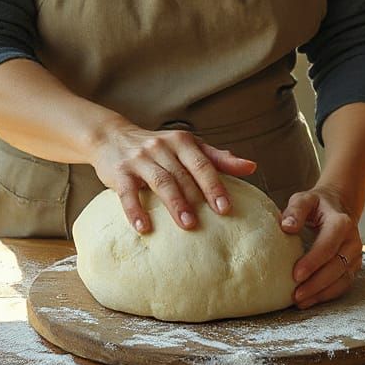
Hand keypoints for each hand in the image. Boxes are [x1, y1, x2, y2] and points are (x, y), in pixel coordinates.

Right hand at [90, 120, 256, 233]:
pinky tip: (143, 227)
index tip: (226, 208)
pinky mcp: (119, 172)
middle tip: (208, 223)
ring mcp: (140, 159)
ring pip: (160, 181)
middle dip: (196, 198)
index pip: (202, 164)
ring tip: (187, 225)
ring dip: (174, 203)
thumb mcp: (187, 146)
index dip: (214, 185)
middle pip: (182, 175)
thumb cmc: (158, 147)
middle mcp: (161, 147)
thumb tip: (251, 167)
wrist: (112, 136)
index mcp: (181, 142)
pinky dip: (135, 210)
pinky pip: (127, 192)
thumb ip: (217, 158)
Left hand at [280, 184, 362, 307]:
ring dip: (321, 293)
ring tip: (300, 301)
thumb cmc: (318, 204)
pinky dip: (327, 294)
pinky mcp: (354, 266)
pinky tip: (311, 300)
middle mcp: (352, 241)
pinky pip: (343, 285)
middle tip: (296, 295)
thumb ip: (295, 211)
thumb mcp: (304, 199)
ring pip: (341, 280)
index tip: (295, 275)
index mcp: (341, 223)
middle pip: (336, 267)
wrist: (339, 205)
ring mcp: (356, 256)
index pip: (328, 246)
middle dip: (316, 283)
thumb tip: (286, 227)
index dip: (313, 262)